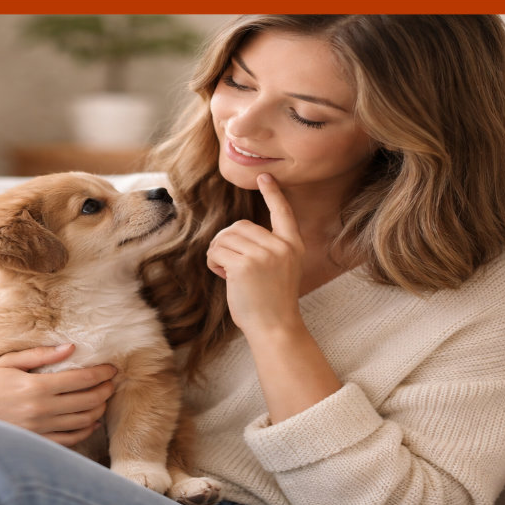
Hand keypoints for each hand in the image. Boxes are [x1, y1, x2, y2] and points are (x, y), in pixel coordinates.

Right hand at [0, 344, 115, 446]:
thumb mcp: (8, 362)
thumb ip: (41, 356)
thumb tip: (71, 347)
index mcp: (36, 387)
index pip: (81, 379)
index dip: (101, 373)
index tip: (112, 368)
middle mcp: (41, 410)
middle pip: (88, 400)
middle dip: (105, 390)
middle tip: (112, 382)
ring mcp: (40, 429)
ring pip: (83, 421)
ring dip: (99, 409)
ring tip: (103, 399)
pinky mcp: (37, 443)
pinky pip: (70, 439)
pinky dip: (85, 430)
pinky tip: (91, 421)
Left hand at [206, 173, 304, 331]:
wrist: (275, 328)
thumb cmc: (272, 303)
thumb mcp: (280, 269)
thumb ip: (267, 248)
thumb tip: (234, 234)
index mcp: (292, 245)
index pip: (282, 212)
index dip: (273, 193)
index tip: (264, 175)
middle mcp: (281, 246)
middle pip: (240, 226)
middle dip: (227, 242)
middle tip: (230, 265)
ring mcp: (264, 254)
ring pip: (225, 237)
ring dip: (218, 253)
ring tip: (228, 273)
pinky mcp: (245, 265)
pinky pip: (216, 251)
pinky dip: (212, 262)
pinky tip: (223, 276)